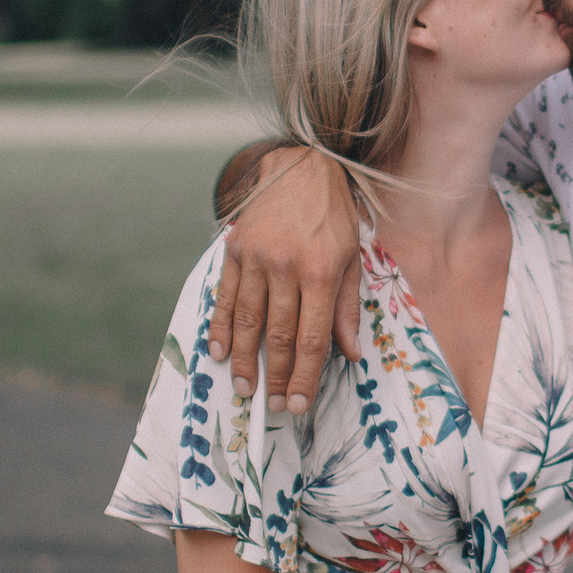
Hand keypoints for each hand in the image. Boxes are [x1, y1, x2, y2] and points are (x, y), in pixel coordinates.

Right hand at [210, 147, 360, 410]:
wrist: (301, 167)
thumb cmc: (333, 218)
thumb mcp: (351, 258)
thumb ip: (346, 308)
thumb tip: (350, 354)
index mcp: (322, 272)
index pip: (311, 338)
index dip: (303, 376)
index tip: (297, 403)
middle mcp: (287, 267)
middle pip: (278, 336)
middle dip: (274, 376)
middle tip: (271, 405)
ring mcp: (256, 258)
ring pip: (248, 322)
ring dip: (244, 361)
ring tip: (244, 389)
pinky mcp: (235, 250)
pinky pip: (226, 298)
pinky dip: (222, 328)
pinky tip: (220, 353)